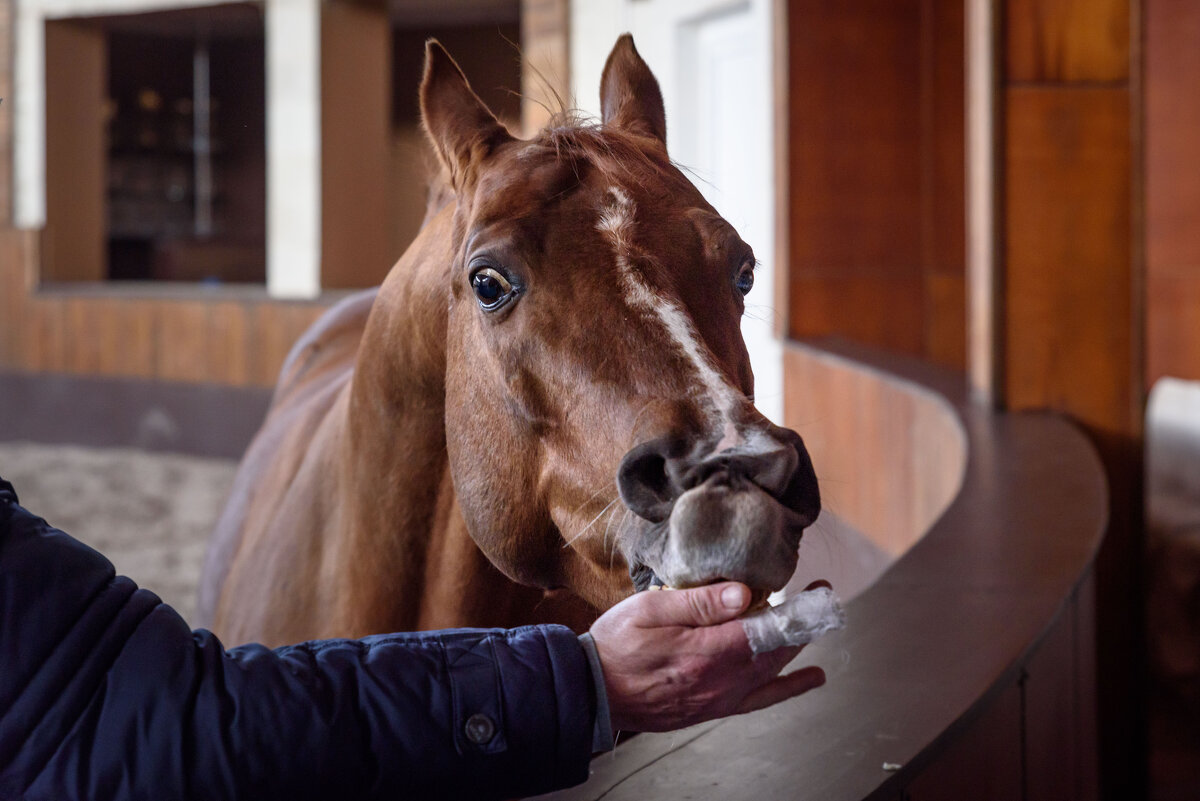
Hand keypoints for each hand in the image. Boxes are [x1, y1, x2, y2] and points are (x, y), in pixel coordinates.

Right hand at [588, 581, 826, 732]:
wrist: (592, 691)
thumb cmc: (616, 645)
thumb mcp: (649, 610)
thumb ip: (698, 602)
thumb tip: (743, 594)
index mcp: (706, 653)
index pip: (769, 630)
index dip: (799, 610)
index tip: (818, 591)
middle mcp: (720, 682)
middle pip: (778, 652)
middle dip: (804, 624)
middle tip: (821, 599)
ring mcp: (718, 699)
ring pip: (773, 673)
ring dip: (798, 649)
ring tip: (817, 626)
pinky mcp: (712, 709)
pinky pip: (760, 699)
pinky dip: (788, 687)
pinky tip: (807, 679)